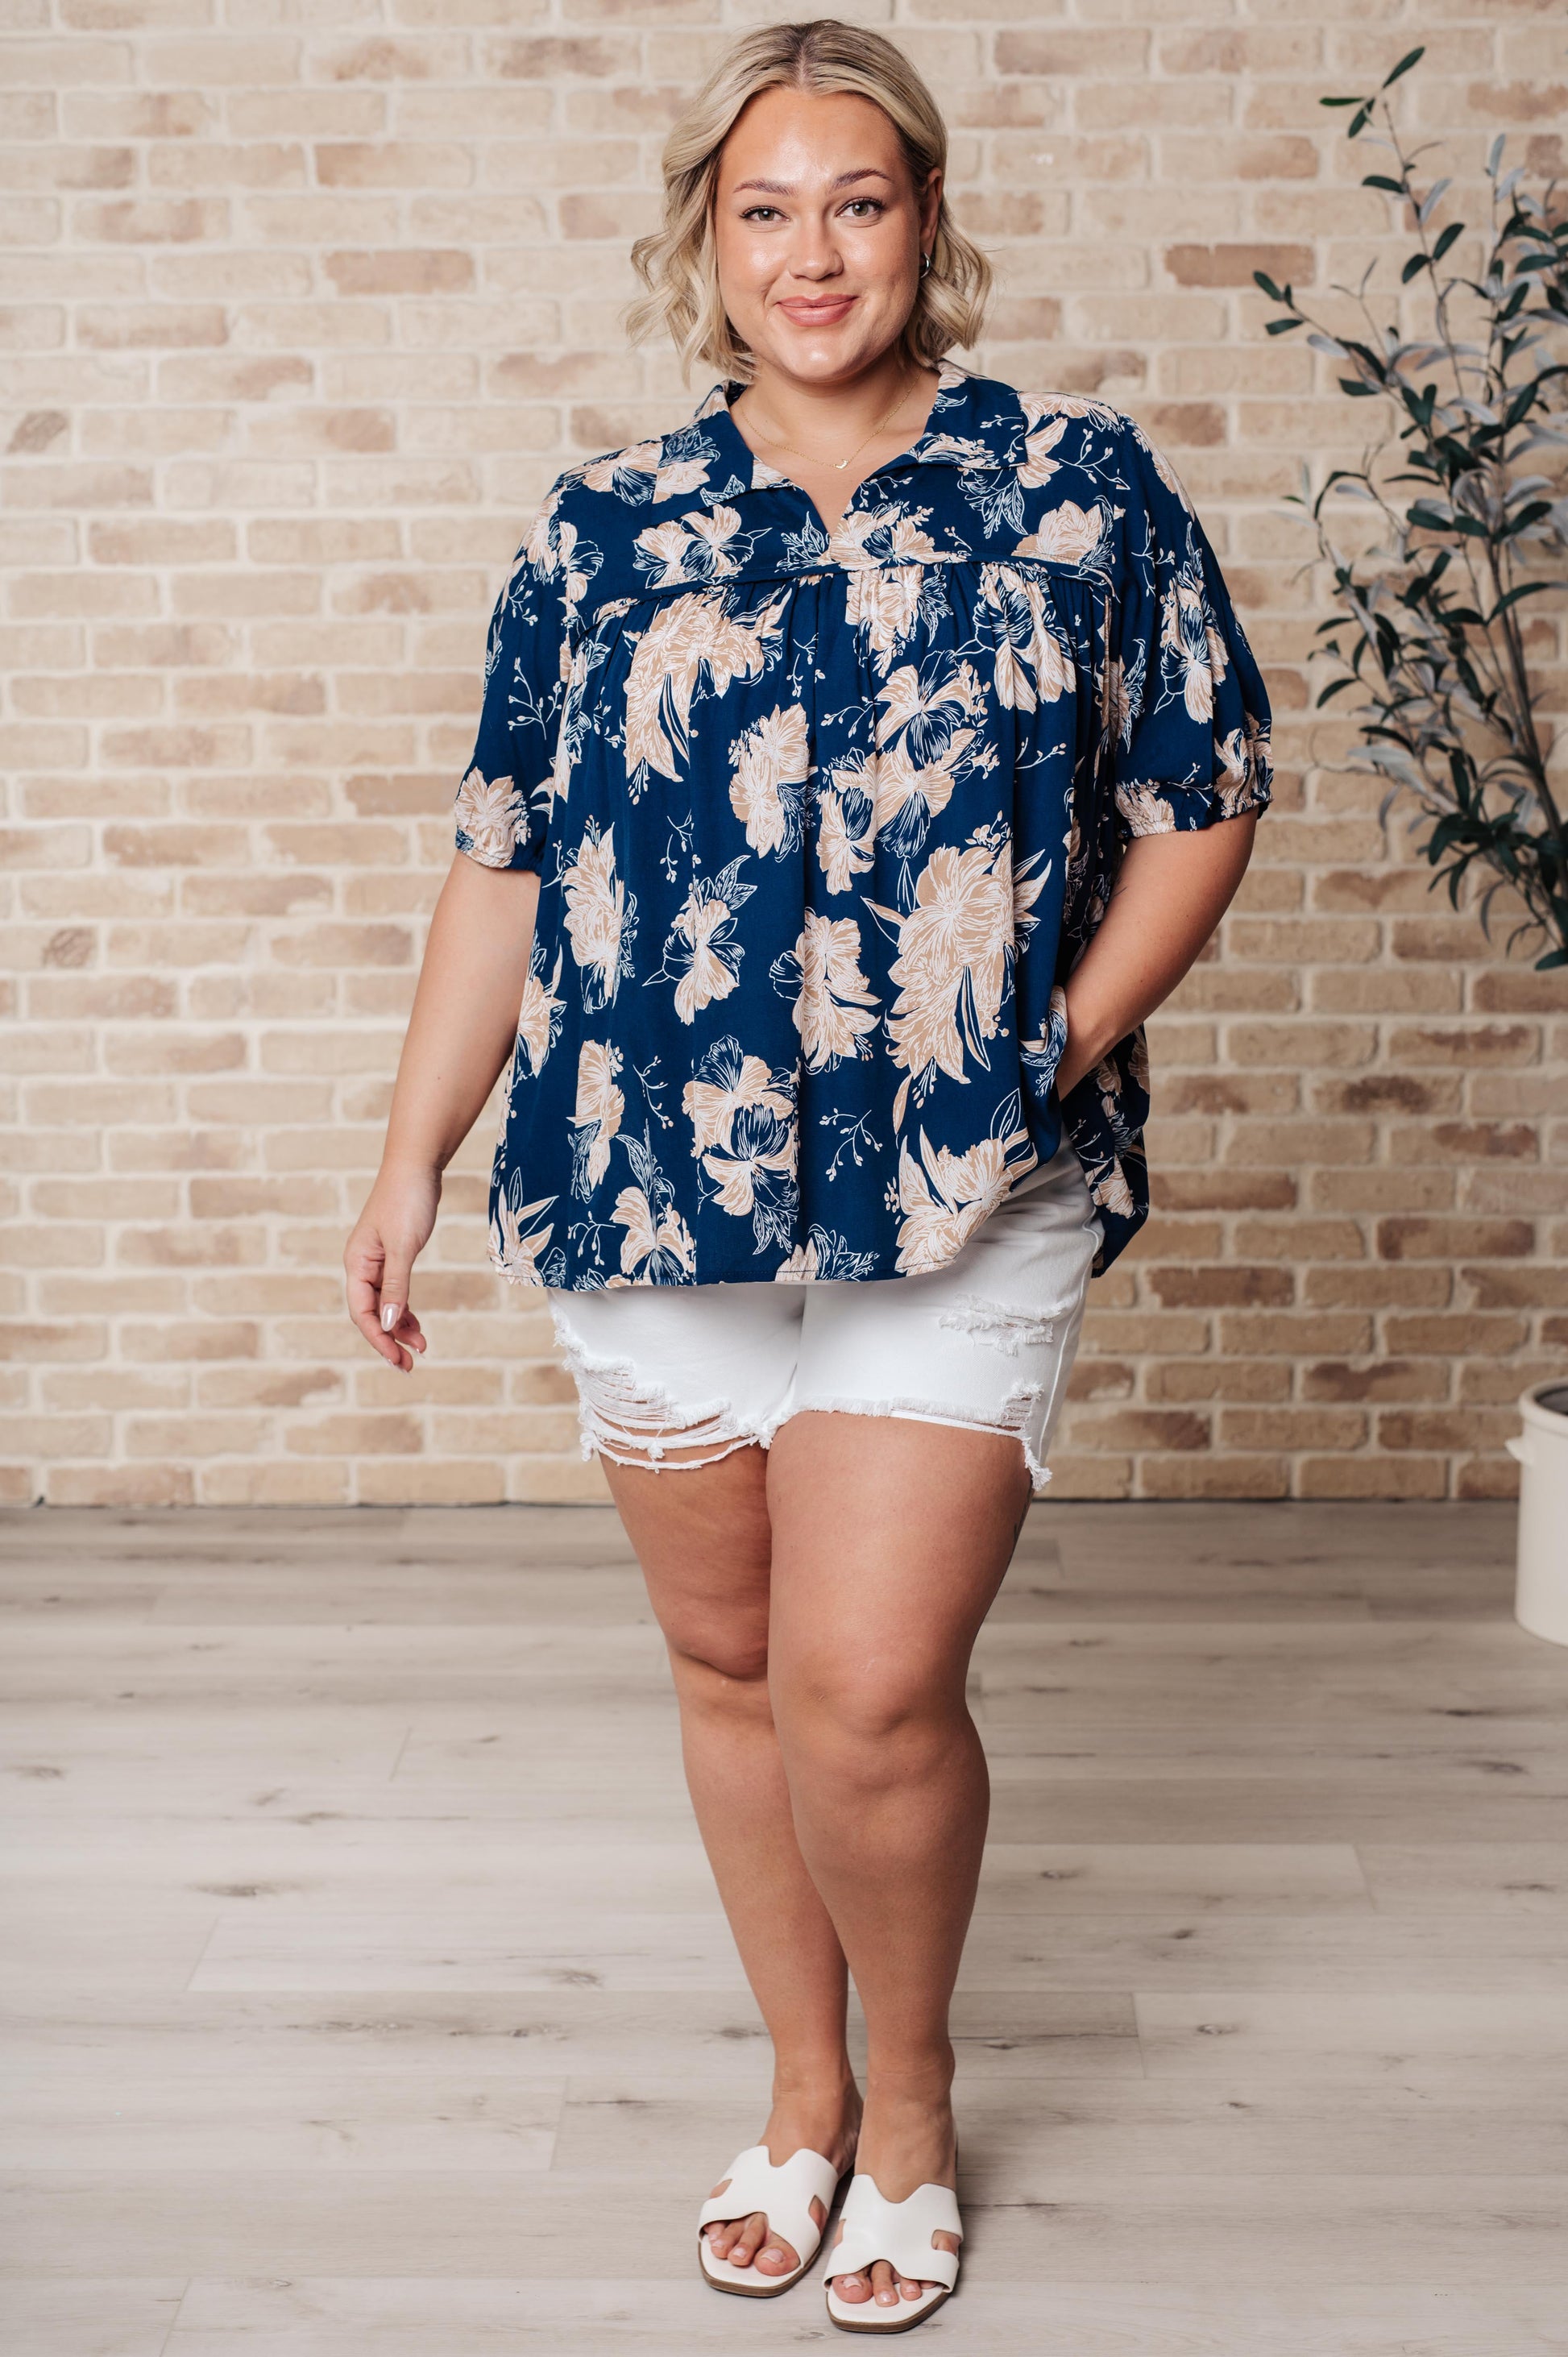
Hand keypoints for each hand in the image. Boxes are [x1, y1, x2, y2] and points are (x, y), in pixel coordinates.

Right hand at [344, 1164, 439, 1372]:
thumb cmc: (407, 1201)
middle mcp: (362, 1266)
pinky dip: (405, 1308)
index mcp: (356, 1264)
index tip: (399, 1360)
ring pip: (385, 1304)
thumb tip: (388, 1323)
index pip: (362, 1313)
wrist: (417, 1167)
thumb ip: (396, 1286)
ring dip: (400, 1326)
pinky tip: (416, 1323)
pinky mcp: (393, 1255)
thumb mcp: (403, 1247)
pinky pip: (395, 1291)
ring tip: (421, 1346)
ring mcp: (377, 1261)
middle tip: (411, 1364)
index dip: (379, 1339)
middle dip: (389, 1339)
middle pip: (371, 1313)